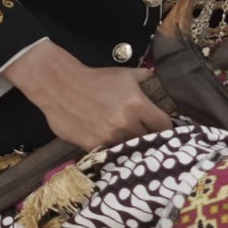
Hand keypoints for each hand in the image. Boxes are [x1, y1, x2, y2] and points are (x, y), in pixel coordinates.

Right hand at [4, 39, 172, 150]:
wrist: (60, 86)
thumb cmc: (96, 79)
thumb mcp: (123, 74)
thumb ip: (144, 77)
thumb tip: (156, 78)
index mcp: (138, 104)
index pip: (163, 125)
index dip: (166, 128)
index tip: (164, 130)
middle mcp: (126, 123)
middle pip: (149, 140)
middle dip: (149, 138)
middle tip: (148, 138)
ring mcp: (109, 137)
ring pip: (130, 149)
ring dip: (131, 146)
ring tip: (131, 144)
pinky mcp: (93, 146)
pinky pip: (111, 153)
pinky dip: (114, 151)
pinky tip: (114, 147)